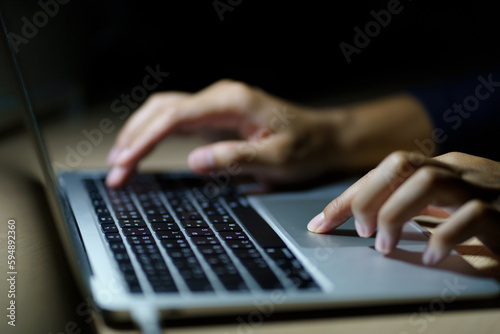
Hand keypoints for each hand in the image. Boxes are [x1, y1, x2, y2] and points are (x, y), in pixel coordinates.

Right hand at [106, 79, 338, 186]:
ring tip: (120, 162)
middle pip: (162, 109)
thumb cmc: (305, 147)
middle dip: (134, 138)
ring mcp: (215, 106)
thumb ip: (236, 158)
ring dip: (139, 134)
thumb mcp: (276, 159)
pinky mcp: (215, 118)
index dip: (145, 139)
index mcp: (231, 101)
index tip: (126, 162)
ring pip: (164, 112)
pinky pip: (176, 121)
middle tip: (116, 170)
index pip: (175, 116)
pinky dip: (154, 135)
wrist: (322, 139)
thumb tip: (193, 162)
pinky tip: (141, 150)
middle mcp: (219, 98)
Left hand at [307, 151, 499, 264]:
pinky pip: (469, 217)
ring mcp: (482, 188)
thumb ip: (414, 206)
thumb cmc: (494, 212)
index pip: (383, 171)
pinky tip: (429, 258)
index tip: (321, 222)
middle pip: (400, 166)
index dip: (348, 195)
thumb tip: (363, 218)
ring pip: (428, 183)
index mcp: (441, 167)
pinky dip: (442, 239)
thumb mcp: (447, 205)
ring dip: (396, 215)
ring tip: (384, 245)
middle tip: (357, 230)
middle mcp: (458, 170)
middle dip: (367, 197)